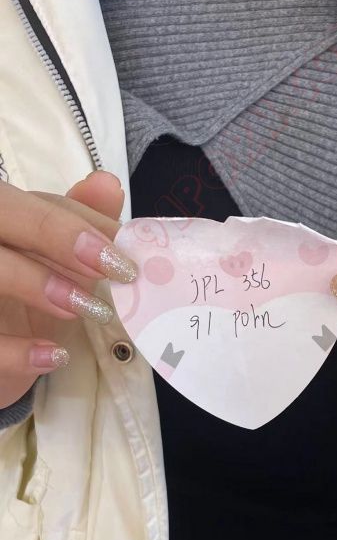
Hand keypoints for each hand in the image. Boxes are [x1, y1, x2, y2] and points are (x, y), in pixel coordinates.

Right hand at [0, 172, 135, 410]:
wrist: (4, 349)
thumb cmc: (29, 292)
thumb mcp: (55, 258)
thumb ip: (80, 221)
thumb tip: (108, 184)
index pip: (26, 201)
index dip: (74, 220)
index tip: (122, 248)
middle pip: (0, 216)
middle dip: (55, 235)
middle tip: (111, 267)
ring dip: (37, 284)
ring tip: (89, 308)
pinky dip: (18, 351)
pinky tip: (56, 355)